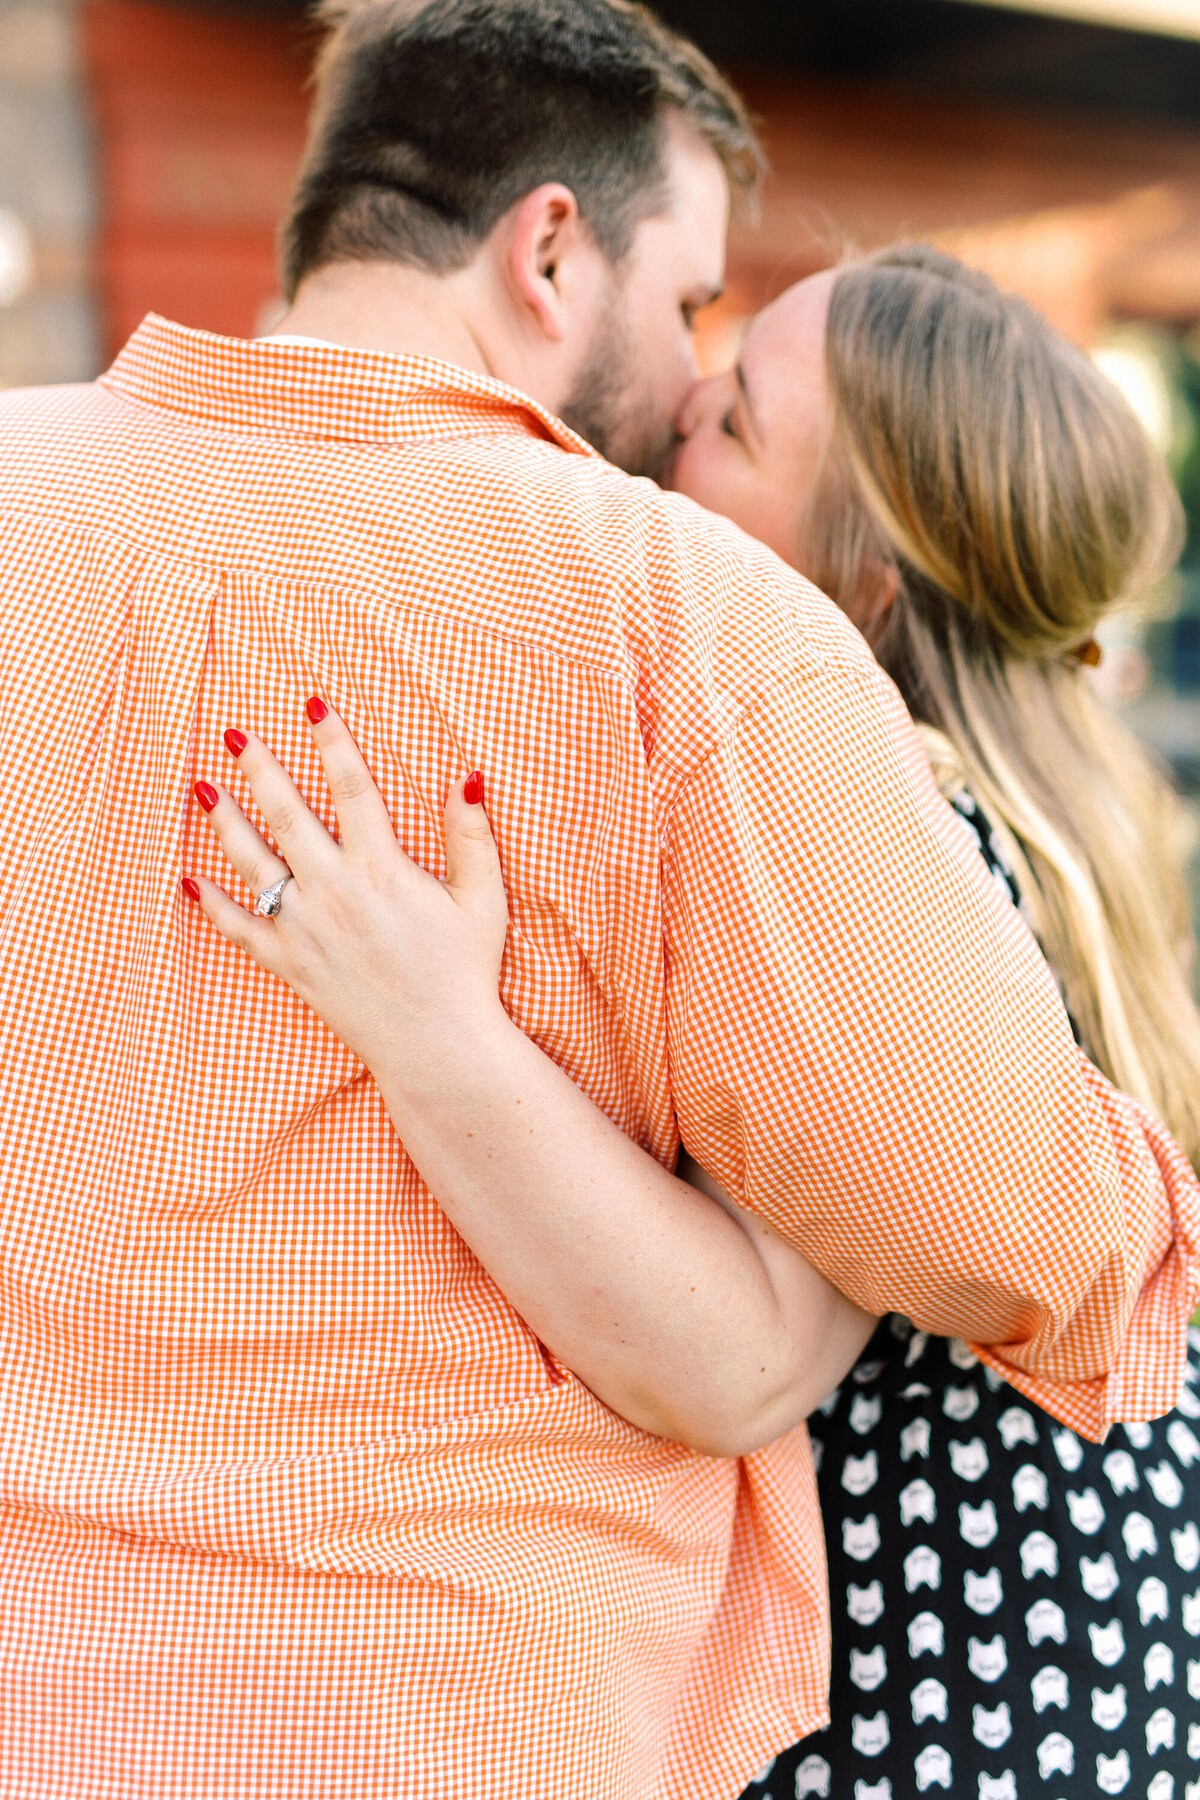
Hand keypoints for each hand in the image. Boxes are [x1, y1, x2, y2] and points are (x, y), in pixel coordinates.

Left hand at [184, 699, 509, 1079]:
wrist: (437, 1045)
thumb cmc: (465, 972)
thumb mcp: (483, 900)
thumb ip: (471, 838)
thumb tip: (467, 778)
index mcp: (383, 869)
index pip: (352, 788)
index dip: (331, 742)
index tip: (312, 704)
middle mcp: (336, 892)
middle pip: (288, 815)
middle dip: (259, 770)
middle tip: (233, 734)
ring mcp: (307, 929)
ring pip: (253, 864)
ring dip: (226, 822)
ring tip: (204, 787)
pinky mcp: (291, 964)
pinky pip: (240, 929)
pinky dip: (213, 904)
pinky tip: (191, 879)